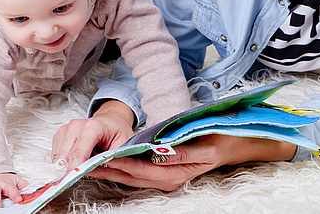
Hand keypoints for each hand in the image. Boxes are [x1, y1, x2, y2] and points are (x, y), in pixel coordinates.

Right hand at [51, 100, 134, 170]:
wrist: (112, 121)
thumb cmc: (117, 133)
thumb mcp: (122, 146)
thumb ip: (108, 159)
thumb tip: (90, 171)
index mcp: (93, 127)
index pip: (78, 152)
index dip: (75, 169)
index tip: (74, 179)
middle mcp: (76, 125)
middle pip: (65, 156)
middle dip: (72, 168)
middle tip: (83, 173)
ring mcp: (67, 128)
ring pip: (58, 156)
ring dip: (68, 164)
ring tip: (84, 162)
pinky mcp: (61, 133)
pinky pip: (56, 153)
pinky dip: (64, 160)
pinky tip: (77, 158)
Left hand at [88, 135, 296, 190]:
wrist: (235, 143)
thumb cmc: (220, 139)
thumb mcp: (203, 143)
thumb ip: (180, 150)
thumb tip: (159, 152)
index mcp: (176, 174)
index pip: (140, 170)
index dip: (119, 164)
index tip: (100, 157)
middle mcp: (168, 179)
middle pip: (131, 177)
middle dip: (107, 170)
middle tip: (84, 162)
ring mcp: (165, 177)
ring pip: (131, 176)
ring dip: (110, 170)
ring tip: (87, 162)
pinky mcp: (163, 172)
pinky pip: (137, 172)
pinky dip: (121, 167)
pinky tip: (106, 161)